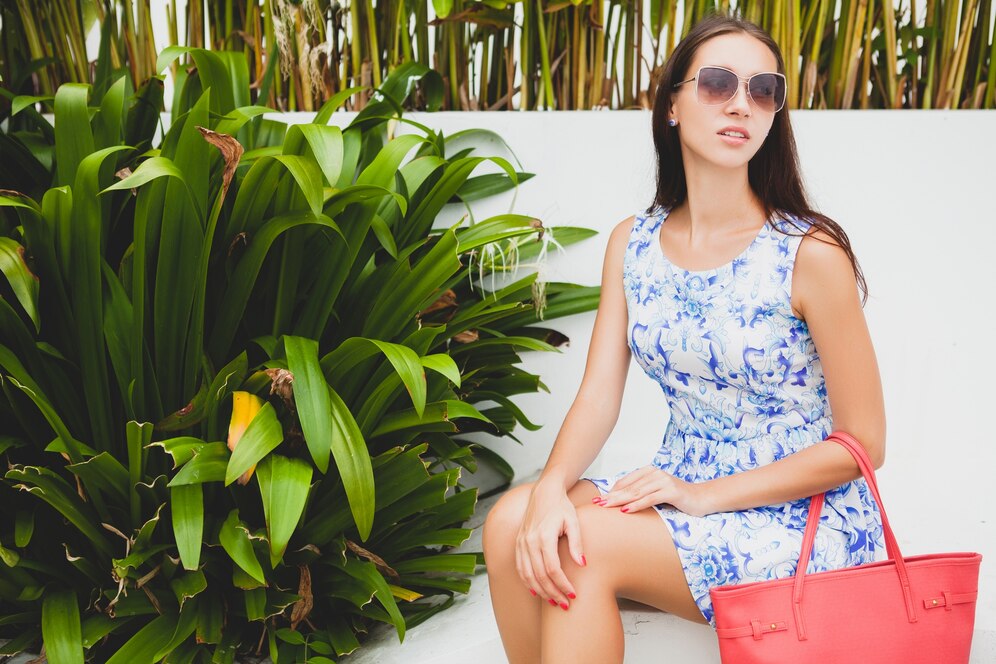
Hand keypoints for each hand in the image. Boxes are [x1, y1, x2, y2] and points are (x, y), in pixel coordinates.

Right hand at [515, 481, 585, 610]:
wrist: (544, 493)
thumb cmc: (561, 507)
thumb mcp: (573, 521)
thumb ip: (577, 543)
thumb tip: (582, 564)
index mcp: (543, 536)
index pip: (552, 568)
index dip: (562, 584)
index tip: (573, 594)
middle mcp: (529, 541)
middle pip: (539, 576)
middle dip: (553, 593)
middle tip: (565, 604)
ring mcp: (521, 543)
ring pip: (528, 575)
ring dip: (540, 591)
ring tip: (554, 601)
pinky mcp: (518, 544)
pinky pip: (520, 568)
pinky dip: (528, 583)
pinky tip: (537, 591)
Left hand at [593, 466, 708, 517]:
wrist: (702, 498)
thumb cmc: (677, 498)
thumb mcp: (656, 493)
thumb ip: (641, 493)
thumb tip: (619, 501)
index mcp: (649, 472)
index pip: (625, 482)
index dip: (611, 491)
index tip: (598, 500)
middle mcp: (655, 473)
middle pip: (629, 487)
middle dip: (611, 496)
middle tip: (597, 503)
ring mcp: (663, 481)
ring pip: (637, 492)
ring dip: (620, 500)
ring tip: (606, 506)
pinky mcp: (671, 491)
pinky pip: (650, 499)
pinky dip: (637, 505)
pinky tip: (626, 510)